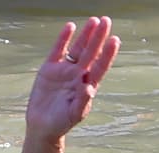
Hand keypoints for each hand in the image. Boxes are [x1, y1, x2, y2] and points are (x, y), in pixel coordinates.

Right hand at [26, 16, 120, 139]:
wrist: (43, 125)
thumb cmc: (62, 122)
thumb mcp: (74, 114)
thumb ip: (82, 101)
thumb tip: (88, 87)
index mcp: (87, 85)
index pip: (100, 66)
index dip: (108, 54)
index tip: (115, 40)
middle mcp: (79, 75)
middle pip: (91, 53)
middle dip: (99, 37)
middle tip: (107, 21)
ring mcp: (65, 70)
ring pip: (77, 48)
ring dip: (86, 35)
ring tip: (94, 21)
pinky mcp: (50, 68)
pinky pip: (58, 50)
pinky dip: (63, 39)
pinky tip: (70, 26)